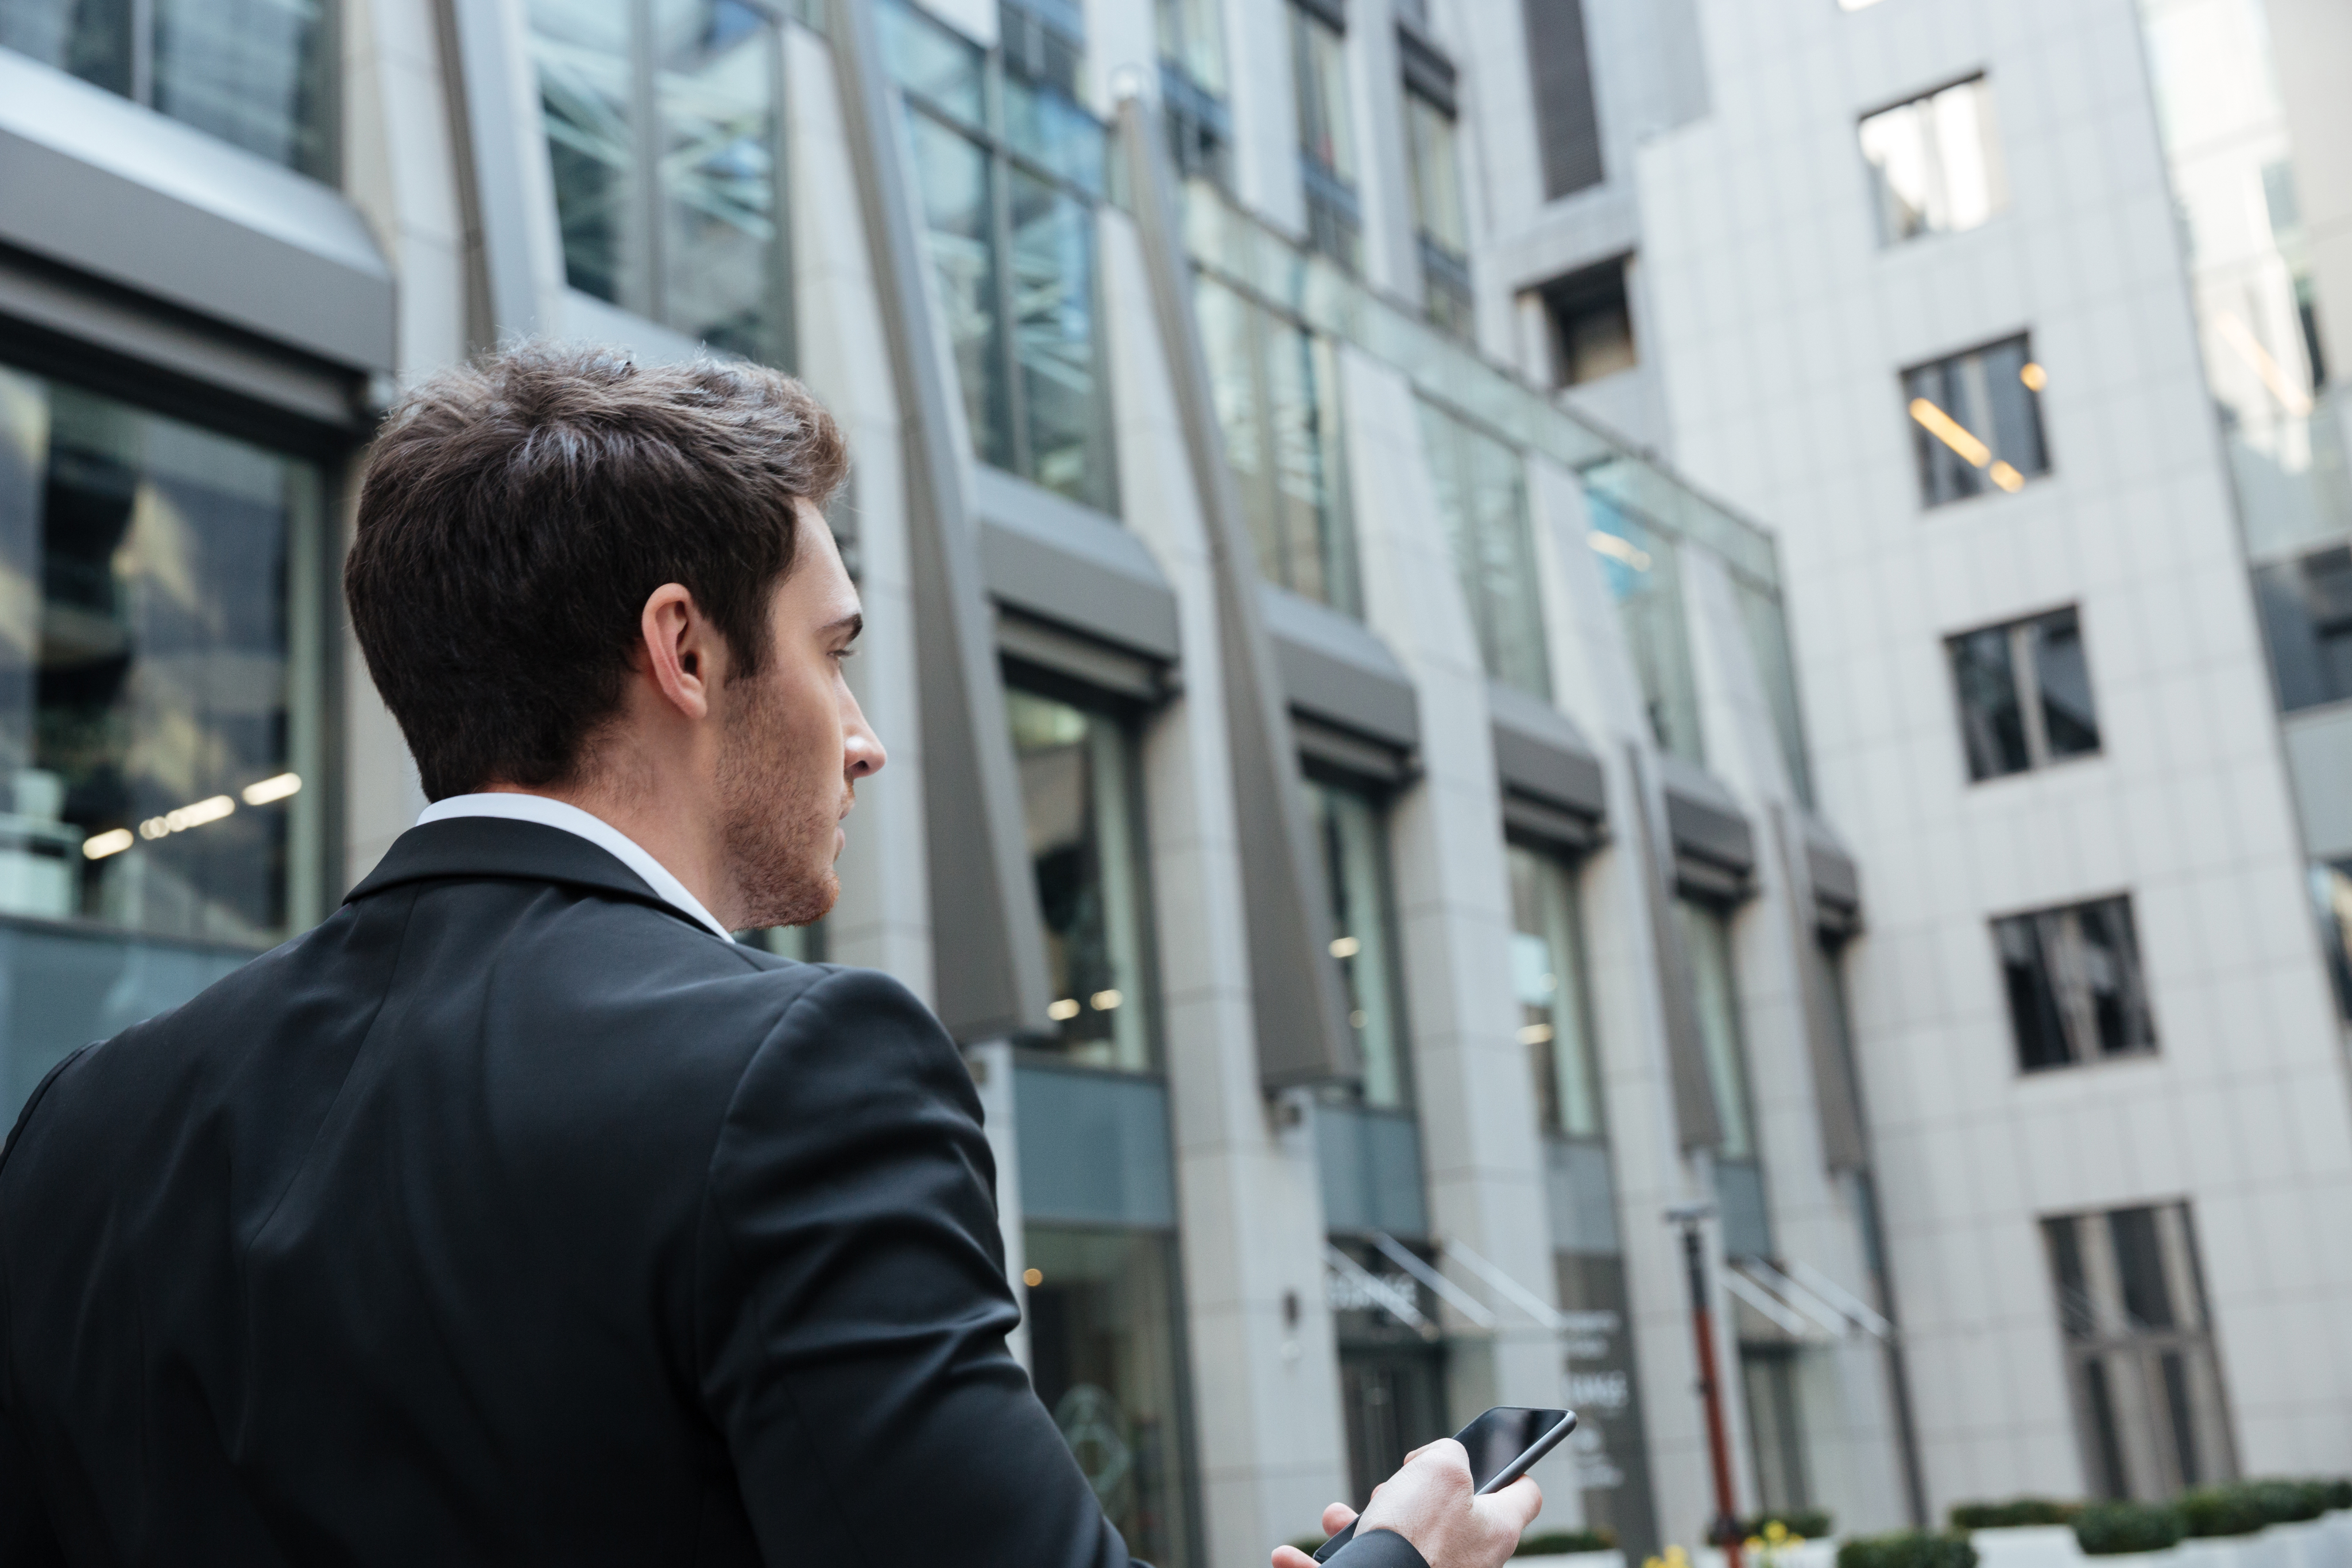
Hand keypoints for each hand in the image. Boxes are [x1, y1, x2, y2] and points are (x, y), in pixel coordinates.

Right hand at [1270, 1441, 1540, 1567]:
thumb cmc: (1416, 1538)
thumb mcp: (1442, 1467)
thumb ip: (1448, 1453)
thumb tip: (1437, 1461)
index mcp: (1496, 1528)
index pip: (1525, 1493)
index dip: (1512, 1466)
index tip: (1493, 1455)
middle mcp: (1471, 1560)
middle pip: (1447, 1510)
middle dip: (1409, 1491)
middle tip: (1395, 1487)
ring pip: (1397, 1537)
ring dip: (1361, 1521)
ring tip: (1342, 1519)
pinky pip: (1360, 1566)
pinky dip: (1331, 1560)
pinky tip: (1292, 1557)